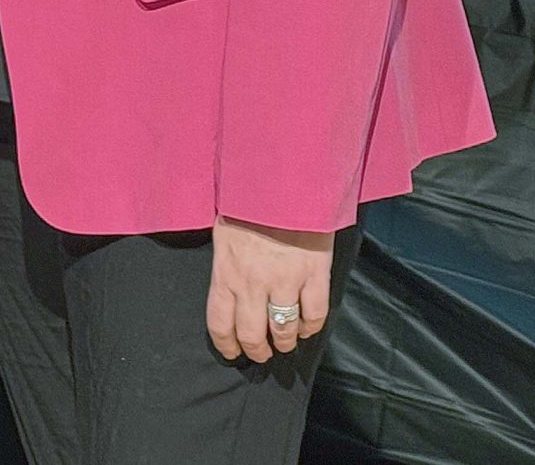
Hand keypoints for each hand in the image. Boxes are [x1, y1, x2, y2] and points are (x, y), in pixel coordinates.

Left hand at [207, 215, 333, 361]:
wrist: (280, 180)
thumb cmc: (246, 201)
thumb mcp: (222, 232)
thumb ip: (225, 264)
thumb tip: (227, 288)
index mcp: (225, 272)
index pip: (220, 323)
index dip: (227, 345)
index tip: (233, 353)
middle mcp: (252, 283)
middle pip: (253, 335)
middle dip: (258, 351)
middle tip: (263, 354)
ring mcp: (285, 281)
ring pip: (285, 330)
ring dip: (286, 342)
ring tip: (286, 342)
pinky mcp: (314, 274)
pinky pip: (315, 314)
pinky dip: (312, 326)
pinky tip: (308, 326)